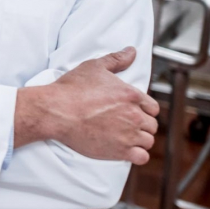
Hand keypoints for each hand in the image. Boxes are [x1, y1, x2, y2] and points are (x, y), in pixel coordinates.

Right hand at [15, 47, 159, 164]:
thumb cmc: (72, 88)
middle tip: (126, 126)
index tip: (133, 112)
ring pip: (147, 141)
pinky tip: (126, 150)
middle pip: (151, 126)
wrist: (56, 111)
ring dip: (139, 141)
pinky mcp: (119, 151)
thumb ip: (117, 59)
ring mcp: (128, 134)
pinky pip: (141, 157)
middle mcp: (134, 115)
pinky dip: (137, 155)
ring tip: (125, 138)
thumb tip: (132, 51)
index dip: (144, 110)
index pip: (153, 108)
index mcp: (132, 95)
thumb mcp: (94, 67)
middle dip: (141, 126)